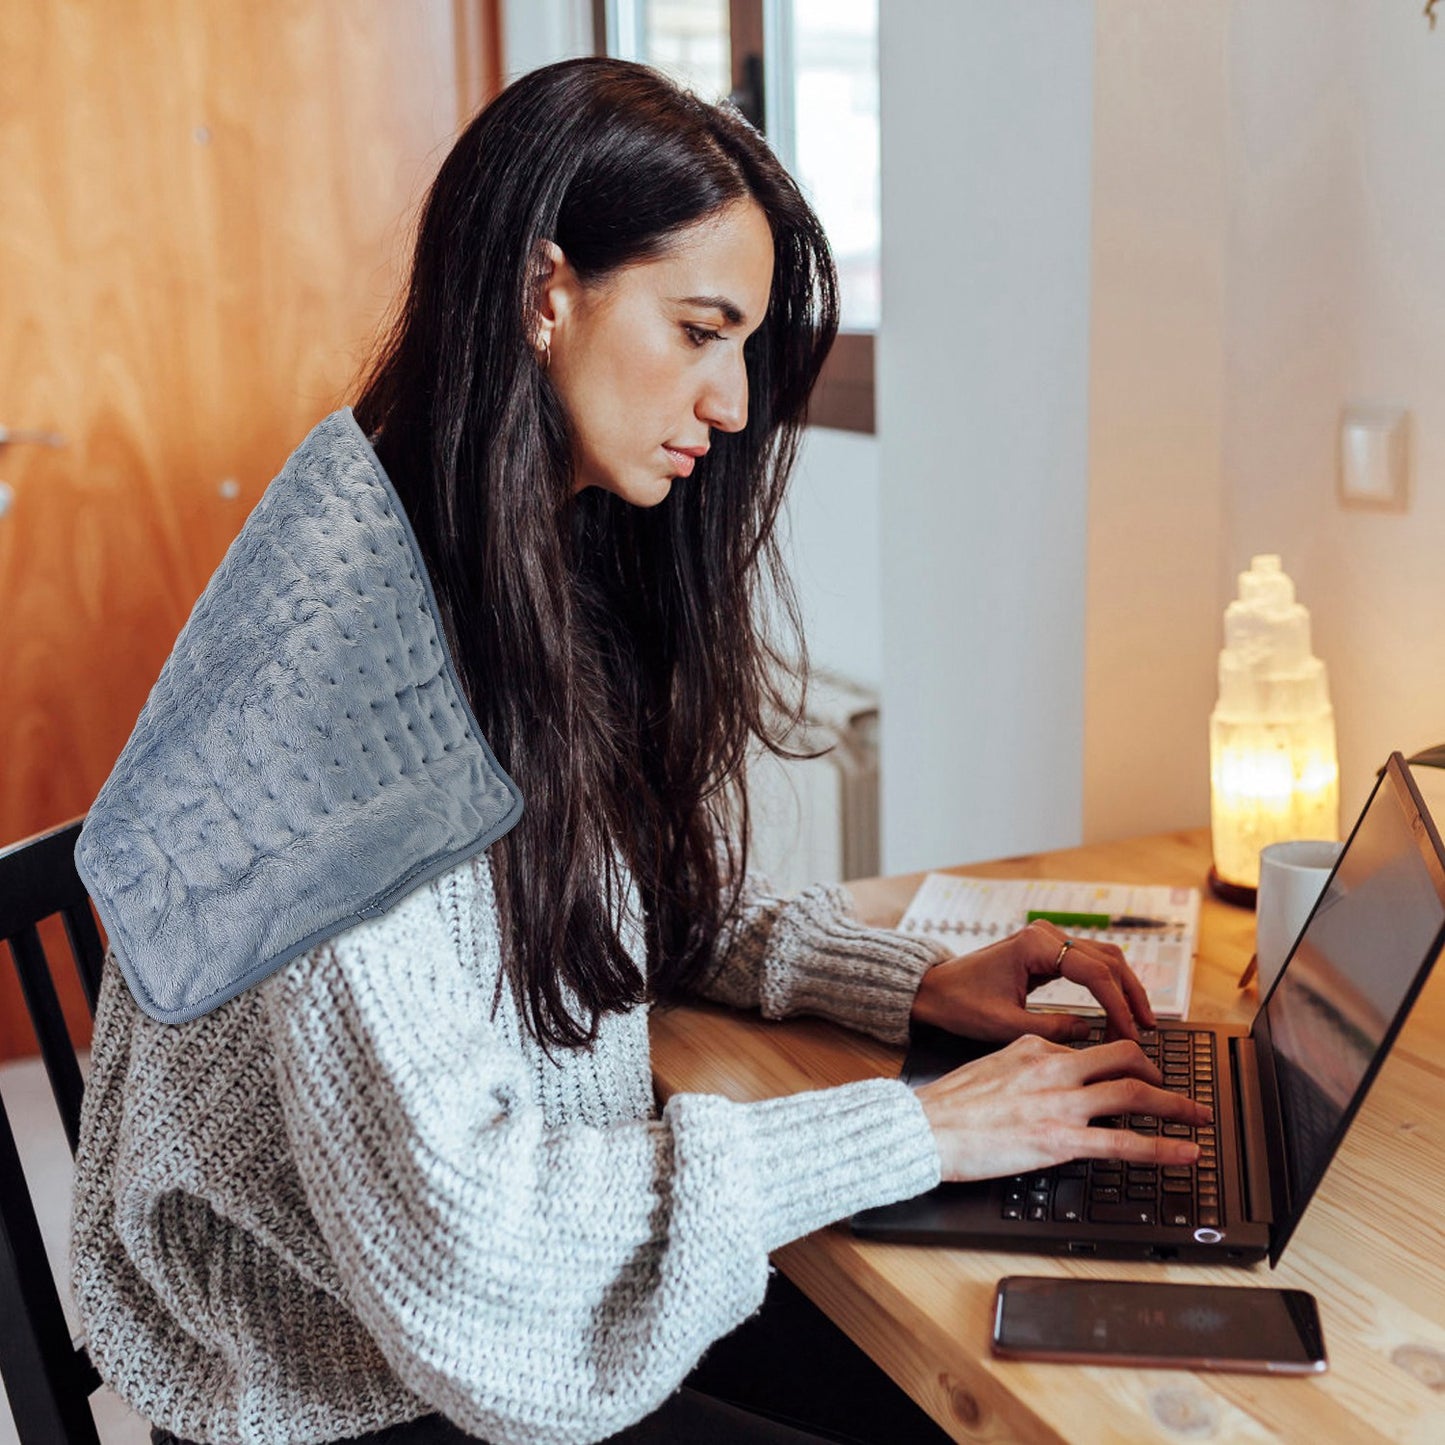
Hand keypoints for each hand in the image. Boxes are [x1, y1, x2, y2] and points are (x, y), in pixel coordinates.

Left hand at [910, 919, 1154, 1043]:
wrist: (934, 990)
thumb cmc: (961, 1005)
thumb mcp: (1005, 1026)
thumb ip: (1054, 1030)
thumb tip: (1093, 1033)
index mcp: (1035, 945)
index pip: (1093, 973)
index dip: (1117, 1007)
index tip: (1130, 1036)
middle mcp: (1046, 934)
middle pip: (1108, 960)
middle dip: (1130, 996)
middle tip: (1144, 1032)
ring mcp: (1048, 939)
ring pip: (1104, 958)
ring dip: (1124, 989)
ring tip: (1139, 1024)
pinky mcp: (1047, 950)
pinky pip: (1089, 964)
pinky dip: (1108, 986)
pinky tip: (1118, 1011)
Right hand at [914, 1034, 1210, 1181]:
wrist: (924, 1128)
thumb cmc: (948, 1105)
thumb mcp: (990, 1065)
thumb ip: (1025, 1064)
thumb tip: (1047, 1070)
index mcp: (1034, 1048)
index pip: (1088, 1048)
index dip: (1118, 1059)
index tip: (1132, 1069)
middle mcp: (1054, 1068)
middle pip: (1124, 1055)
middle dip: (1159, 1070)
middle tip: (1176, 1088)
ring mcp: (1060, 1103)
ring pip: (1134, 1091)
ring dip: (1176, 1103)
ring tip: (1200, 1116)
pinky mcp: (1060, 1140)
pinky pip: (1125, 1141)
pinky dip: (1164, 1146)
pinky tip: (1187, 1152)